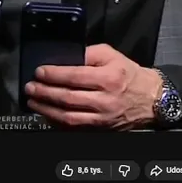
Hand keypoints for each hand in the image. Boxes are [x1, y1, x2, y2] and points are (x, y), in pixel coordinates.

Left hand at [24, 44, 161, 129]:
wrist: (150, 98)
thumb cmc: (129, 74)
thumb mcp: (111, 55)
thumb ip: (88, 53)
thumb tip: (64, 57)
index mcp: (109, 78)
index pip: (75, 76)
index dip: (54, 74)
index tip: (39, 72)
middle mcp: (105, 100)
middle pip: (69, 98)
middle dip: (45, 93)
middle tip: (30, 88)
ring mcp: (103, 117)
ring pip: (69, 117)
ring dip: (47, 110)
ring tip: (33, 102)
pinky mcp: (101, 128)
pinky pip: (75, 128)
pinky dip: (58, 123)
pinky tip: (47, 115)